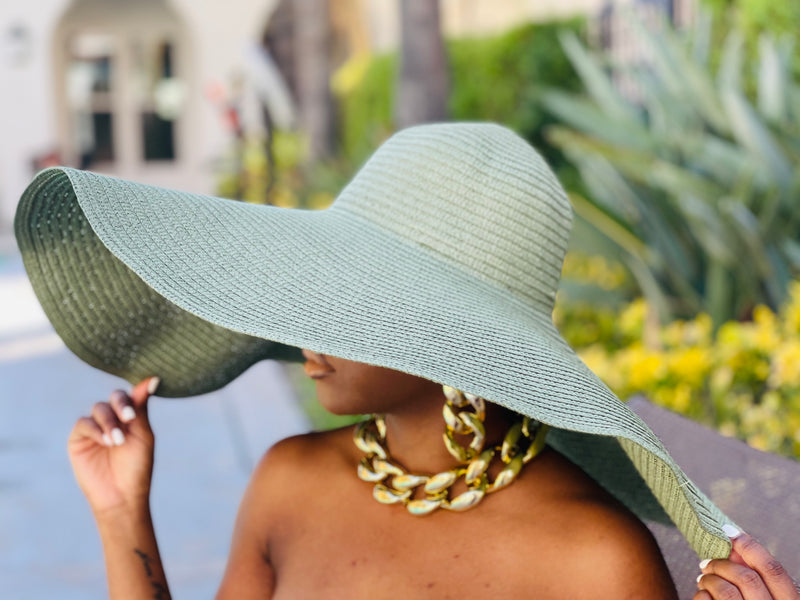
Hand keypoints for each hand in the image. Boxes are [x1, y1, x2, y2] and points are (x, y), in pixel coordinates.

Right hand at [68, 377, 159, 516]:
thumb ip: (142, 408)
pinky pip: (84, 423)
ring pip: (99, 409)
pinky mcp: (79, 438)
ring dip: (110, 422)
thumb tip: (153, 378)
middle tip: (130, 418)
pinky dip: (96, 429)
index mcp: (131, 416)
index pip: (131, 396)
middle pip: (114, 397)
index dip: (135, 395)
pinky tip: (106, 441)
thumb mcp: (143, 434)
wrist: (121, 495)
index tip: (146, 394)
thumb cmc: (137, 465)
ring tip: (117, 441)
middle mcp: (112, 418)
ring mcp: (95, 427)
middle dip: (122, 405)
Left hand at [694, 526, 798, 599]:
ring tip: (703, 581)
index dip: (751, 546)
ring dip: (708, 579)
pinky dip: (701, 596)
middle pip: (747, 577)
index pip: (774, 570)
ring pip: (725, 590)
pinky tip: (702, 598)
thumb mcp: (761, 598)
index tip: (729, 531)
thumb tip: (733, 543)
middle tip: (706, 563)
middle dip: (721, 564)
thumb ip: (753, 577)